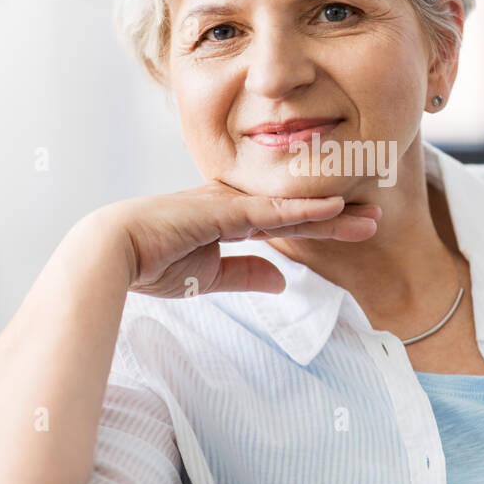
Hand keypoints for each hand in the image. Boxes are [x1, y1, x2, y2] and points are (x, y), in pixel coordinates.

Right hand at [111, 181, 380, 297]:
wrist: (109, 254)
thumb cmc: (148, 263)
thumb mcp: (207, 276)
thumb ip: (244, 275)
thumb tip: (282, 280)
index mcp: (226, 217)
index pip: (282, 220)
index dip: (317, 222)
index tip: (350, 224)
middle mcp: (232, 204)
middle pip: (295, 209)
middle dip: (336, 213)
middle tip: (375, 215)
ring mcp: (228, 204)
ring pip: (291, 208)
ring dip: (332, 212)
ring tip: (371, 215)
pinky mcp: (222, 211)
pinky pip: (272, 212)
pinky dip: (305, 210)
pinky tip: (335, 207)